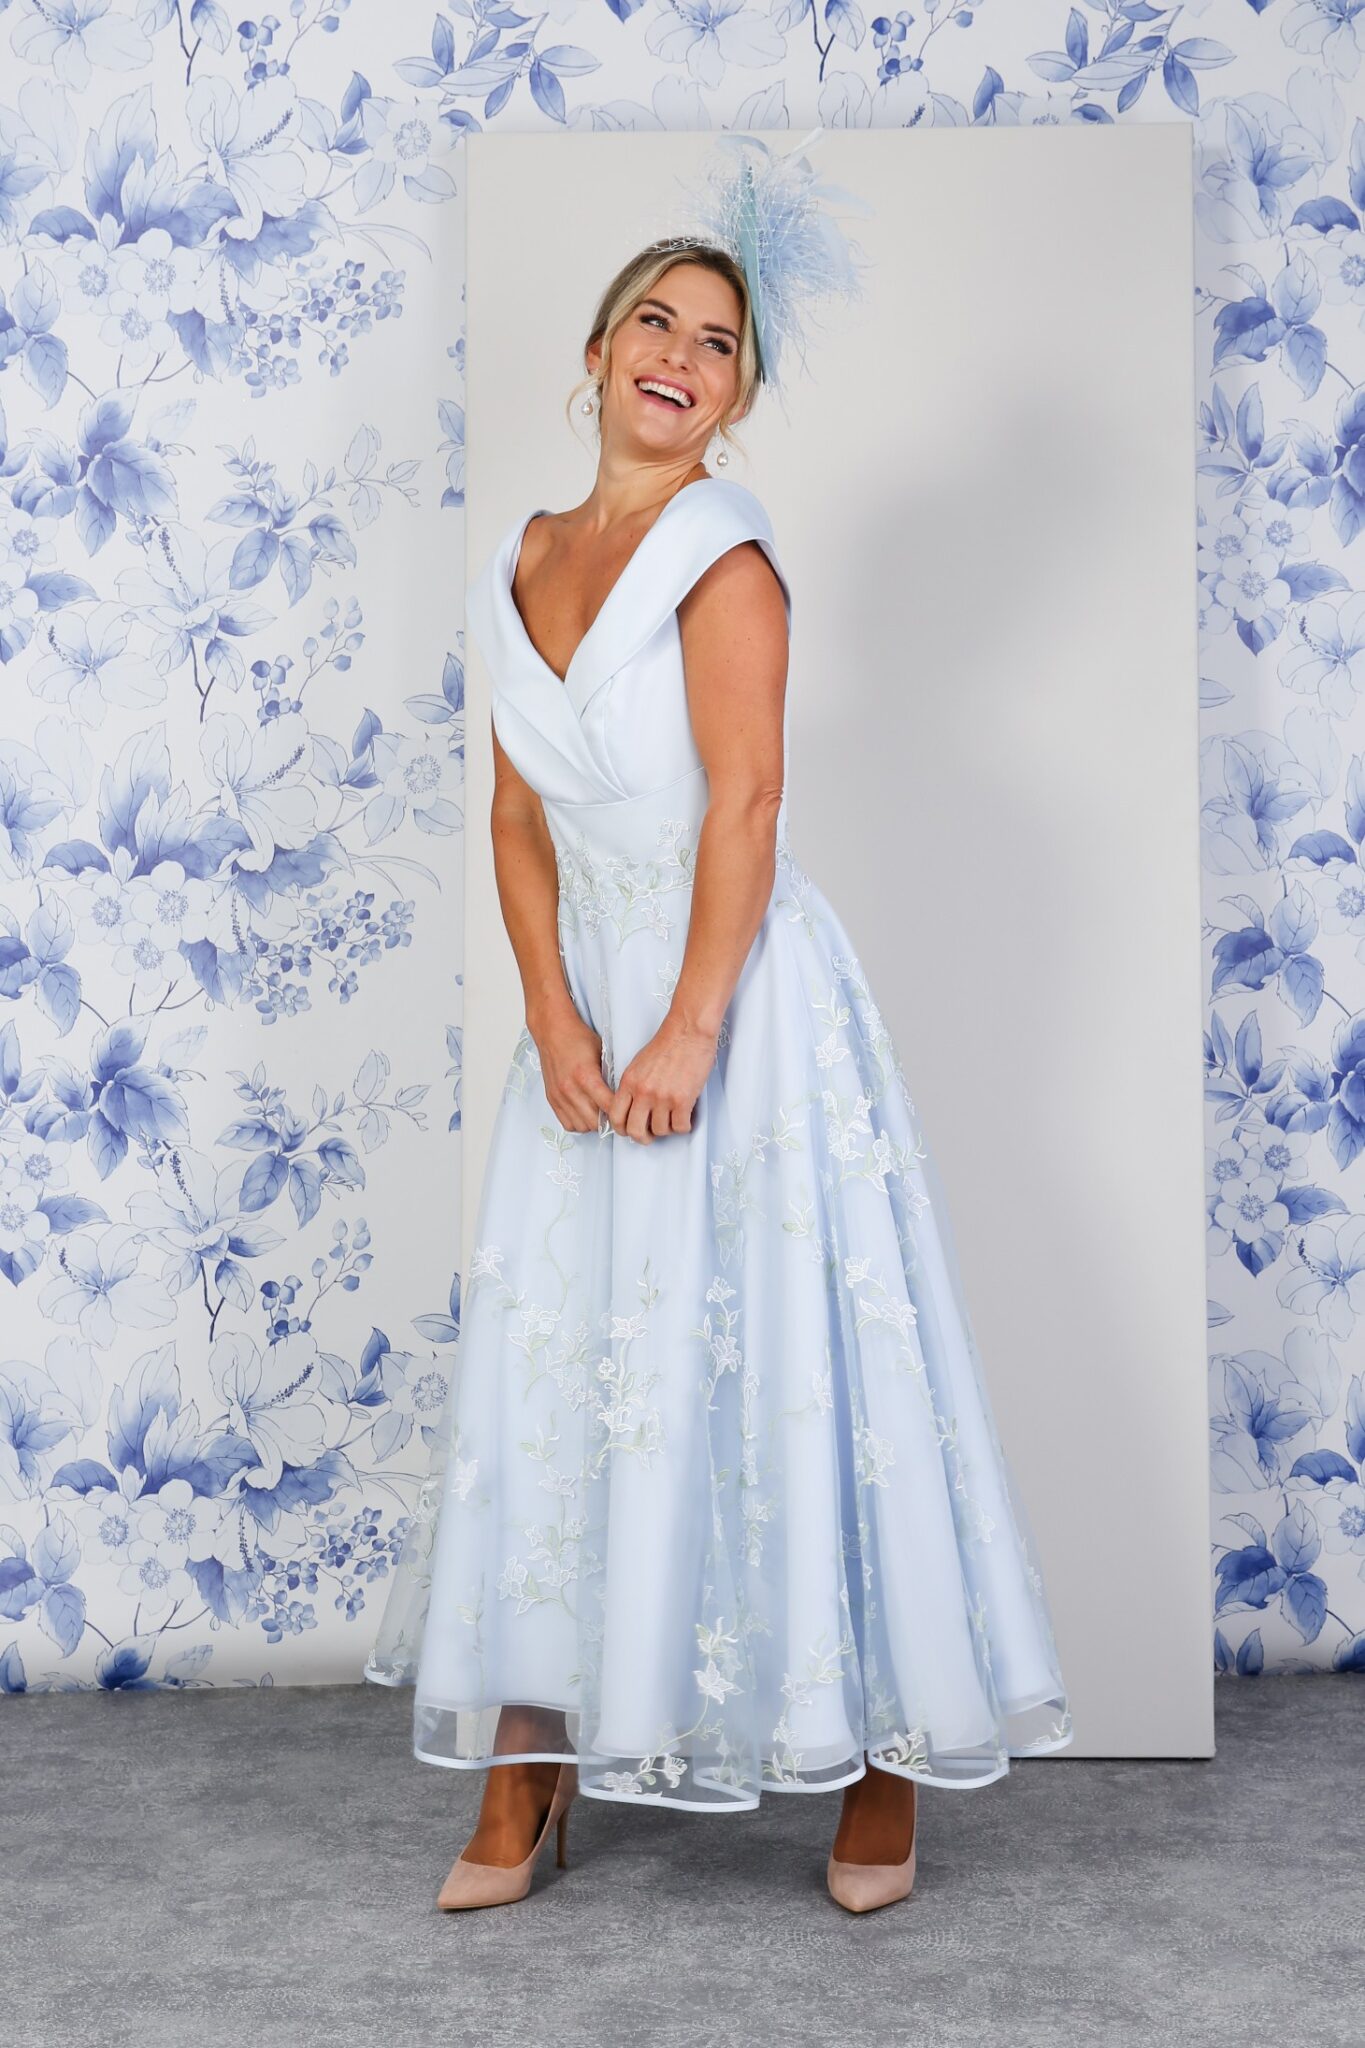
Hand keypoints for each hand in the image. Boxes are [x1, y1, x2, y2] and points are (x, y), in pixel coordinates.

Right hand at [532, 1005, 615, 1133]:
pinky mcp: (551, 1099)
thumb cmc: (579, 1039)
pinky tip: (585, 1112)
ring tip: (600, 1112)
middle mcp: (571, 1089)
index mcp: (586, 1076)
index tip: (626, 1108)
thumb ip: (611, 1075)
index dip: (621, 1110)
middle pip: (596, 1122)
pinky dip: (579, 1122)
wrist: (553, 1032)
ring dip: (593, 1123)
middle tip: (615, 1112)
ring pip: (582, 1126)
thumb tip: (624, 1096)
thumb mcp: (602, 1053)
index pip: (609, 1106)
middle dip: (608, 1120)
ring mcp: (559, 1096)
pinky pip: (568, 1124)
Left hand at [609, 1013, 717, 1143]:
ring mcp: (662, 1097)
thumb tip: (632, 1107)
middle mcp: (642, 1092)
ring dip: (667, 1129)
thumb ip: (632, 1085)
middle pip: (635, 1130)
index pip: (615, 1116)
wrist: (688, 1031)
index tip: (630, 1130)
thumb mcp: (638, 1064)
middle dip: (643, 1137)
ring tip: (673, 1119)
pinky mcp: (683, 1100)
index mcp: (629, 1082)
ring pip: (660, 1130)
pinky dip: (684, 1126)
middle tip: (651, 1135)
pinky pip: (680, 1126)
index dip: (622, 1129)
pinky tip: (686, 1117)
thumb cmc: (667, 1044)